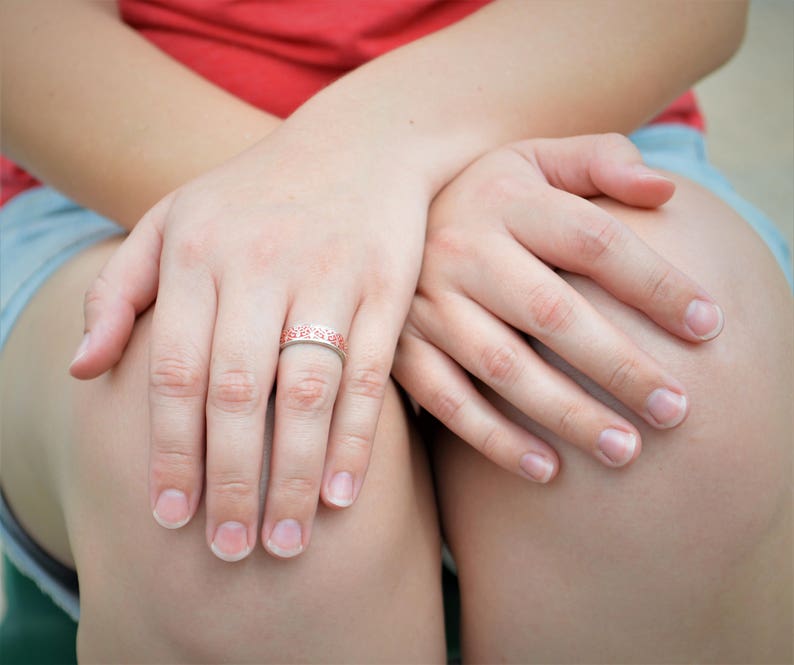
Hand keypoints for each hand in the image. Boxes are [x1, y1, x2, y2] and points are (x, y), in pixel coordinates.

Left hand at [69, 130, 428, 559]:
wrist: (360, 142)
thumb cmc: (257, 193)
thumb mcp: (172, 218)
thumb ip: (119, 289)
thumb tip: (81, 369)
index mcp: (198, 254)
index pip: (177, 373)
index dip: (171, 452)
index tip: (169, 518)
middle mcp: (260, 266)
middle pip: (238, 394)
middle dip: (231, 481)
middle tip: (229, 548)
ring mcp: (328, 276)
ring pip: (304, 393)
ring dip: (294, 476)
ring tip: (285, 542)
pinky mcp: (384, 288)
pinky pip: (367, 375)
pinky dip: (356, 439)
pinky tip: (342, 494)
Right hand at [393, 133, 723, 481]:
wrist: (385, 216)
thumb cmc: (485, 197)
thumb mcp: (533, 157)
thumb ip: (599, 160)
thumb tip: (665, 190)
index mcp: (508, 199)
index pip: (595, 241)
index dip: (655, 284)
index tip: (708, 325)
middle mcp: (465, 249)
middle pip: (554, 313)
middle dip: (620, 366)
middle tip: (675, 409)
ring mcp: (429, 302)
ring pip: (503, 366)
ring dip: (566, 414)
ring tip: (625, 450)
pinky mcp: (403, 346)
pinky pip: (448, 398)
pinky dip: (495, 438)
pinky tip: (547, 468)